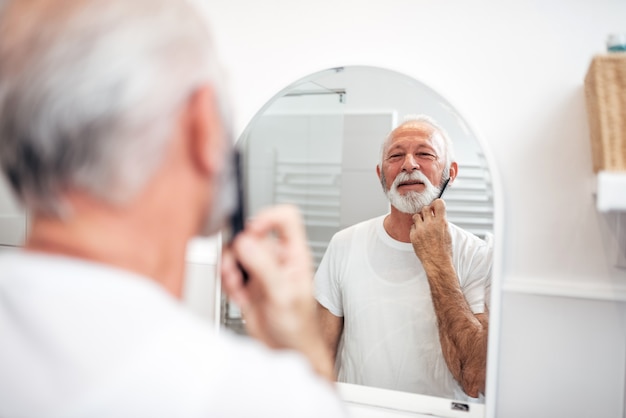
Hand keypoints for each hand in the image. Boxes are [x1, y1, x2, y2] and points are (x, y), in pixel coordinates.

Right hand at [221, 205, 333, 378]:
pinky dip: (228, 283)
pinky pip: (228, 270)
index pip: (286, 219)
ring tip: (237, 286)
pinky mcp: (246, 282)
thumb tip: (245, 243)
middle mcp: (277, 258)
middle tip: (237, 270)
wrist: (286, 350)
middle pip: (251, 235)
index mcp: (295, 255)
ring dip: (230, 268)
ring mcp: (261, 270)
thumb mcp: (283, 295)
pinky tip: (239, 297)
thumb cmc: (298, 327)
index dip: (267, 218)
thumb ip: (264, 268)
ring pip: (236, 252)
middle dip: (239, 252)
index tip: (253, 231)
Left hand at [410, 199, 452, 266]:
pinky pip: (412, 226)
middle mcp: (430, 224)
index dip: (437, 204)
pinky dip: (416, 229)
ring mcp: (420, 229)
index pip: (438, 203)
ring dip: (420, 219)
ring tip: (424, 227)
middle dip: (427, 212)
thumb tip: (437, 211)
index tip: (436, 206)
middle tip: (429, 218)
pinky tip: (421, 235)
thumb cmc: (444, 249)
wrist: (437, 262)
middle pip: (425, 208)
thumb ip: (441, 220)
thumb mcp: (447, 232)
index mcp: (441, 222)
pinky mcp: (413, 235)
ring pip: (416, 216)